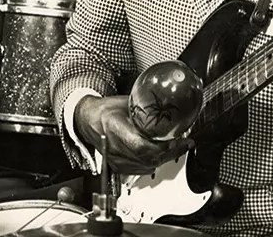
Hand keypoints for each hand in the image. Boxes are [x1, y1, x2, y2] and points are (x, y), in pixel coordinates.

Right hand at [74, 94, 193, 174]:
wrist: (88, 121)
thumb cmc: (105, 110)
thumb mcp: (126, 102)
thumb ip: (146, 107)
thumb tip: (169, 105)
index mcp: (114, 127)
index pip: (142, 146)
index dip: (163, 147)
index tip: (179, 140)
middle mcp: (113, 147)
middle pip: (148, 158)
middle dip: (170, 152)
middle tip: (184, 143)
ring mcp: (115, 159)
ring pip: (147, 166)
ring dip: (164, 158)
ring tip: (176, 147)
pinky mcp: (118, 167)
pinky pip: (141, 169)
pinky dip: (154, 162)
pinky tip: (161, 154)